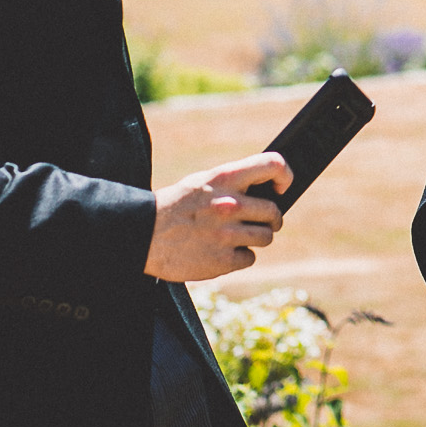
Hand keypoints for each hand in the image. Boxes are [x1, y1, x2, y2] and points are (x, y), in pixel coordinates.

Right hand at [146, 153, 291, 282]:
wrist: (141, 235)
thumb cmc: (175, 206)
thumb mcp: (202, 182)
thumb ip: (233, 183)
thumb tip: (268, 187)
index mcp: (224, 179)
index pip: (272, 165)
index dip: (284, 176)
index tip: (282, 187)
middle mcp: (229, 204)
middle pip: (273, 212)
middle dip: (271, 219)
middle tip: (262, 221)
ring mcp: (227, 234)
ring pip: (266, 237)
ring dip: (255, 238)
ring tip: (234, 236)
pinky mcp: (222, 261)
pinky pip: (249, 258)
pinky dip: (239, 257)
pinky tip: (221, 251)